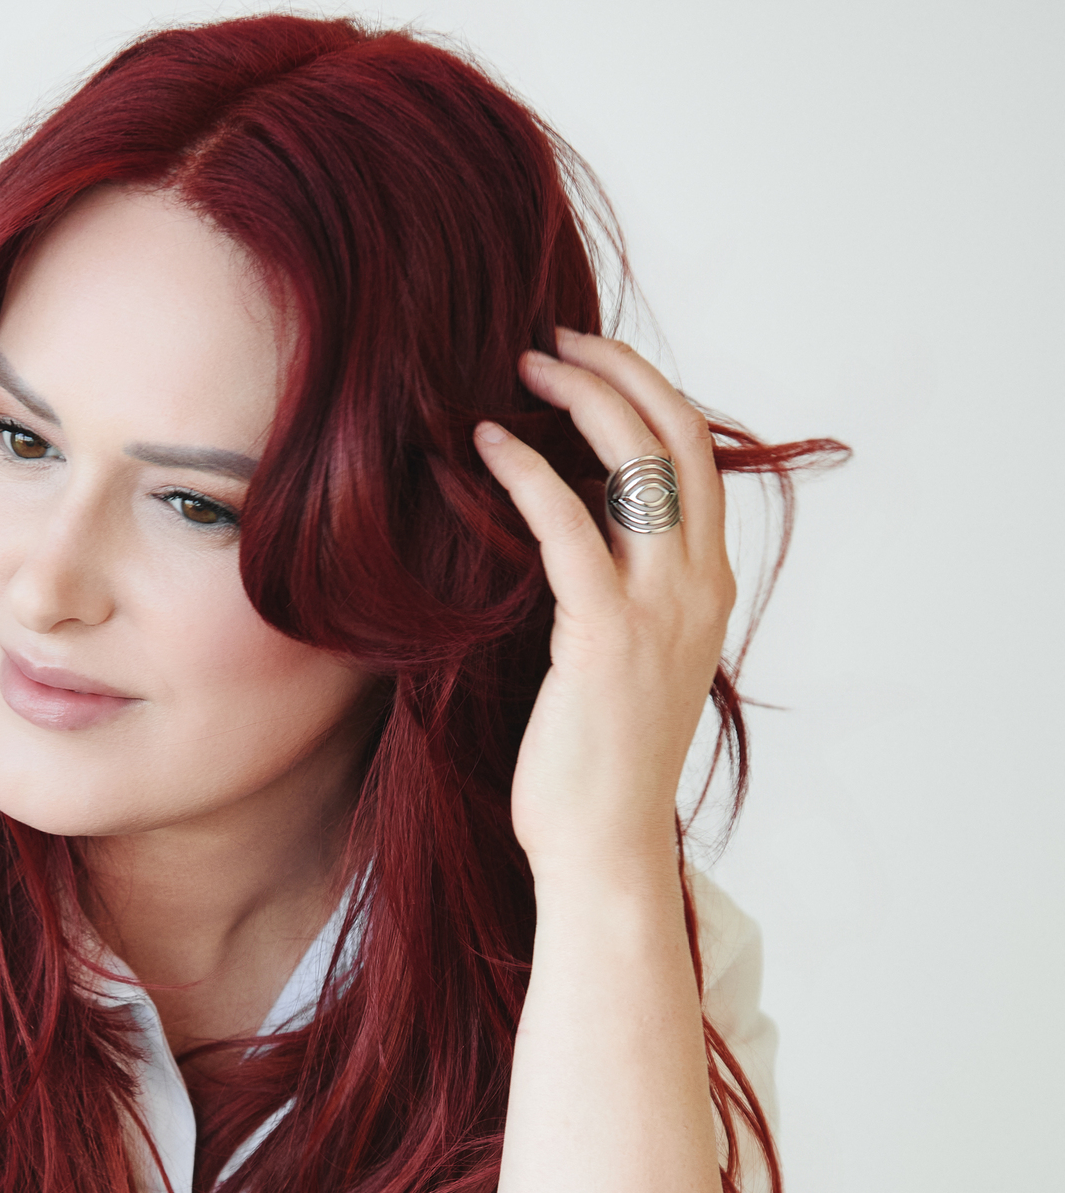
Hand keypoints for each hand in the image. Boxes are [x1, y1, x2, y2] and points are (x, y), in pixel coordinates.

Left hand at [475, 329, 736, 888]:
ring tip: (522, 369)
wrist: (603, 850)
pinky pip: (568, 524)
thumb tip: (562, 536)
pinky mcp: (604, 634)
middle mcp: (698, 587)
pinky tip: (484, 445)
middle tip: (552, 341)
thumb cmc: (594, 768)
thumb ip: (614, 596)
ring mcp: (660, 609)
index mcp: (709, 589)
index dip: (647, 393)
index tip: (591, 362)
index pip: (697, 457)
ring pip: (639, 462)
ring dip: (580, 398)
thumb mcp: (622, 665)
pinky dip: (525, 472)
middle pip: (680, 436)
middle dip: (619, 371)